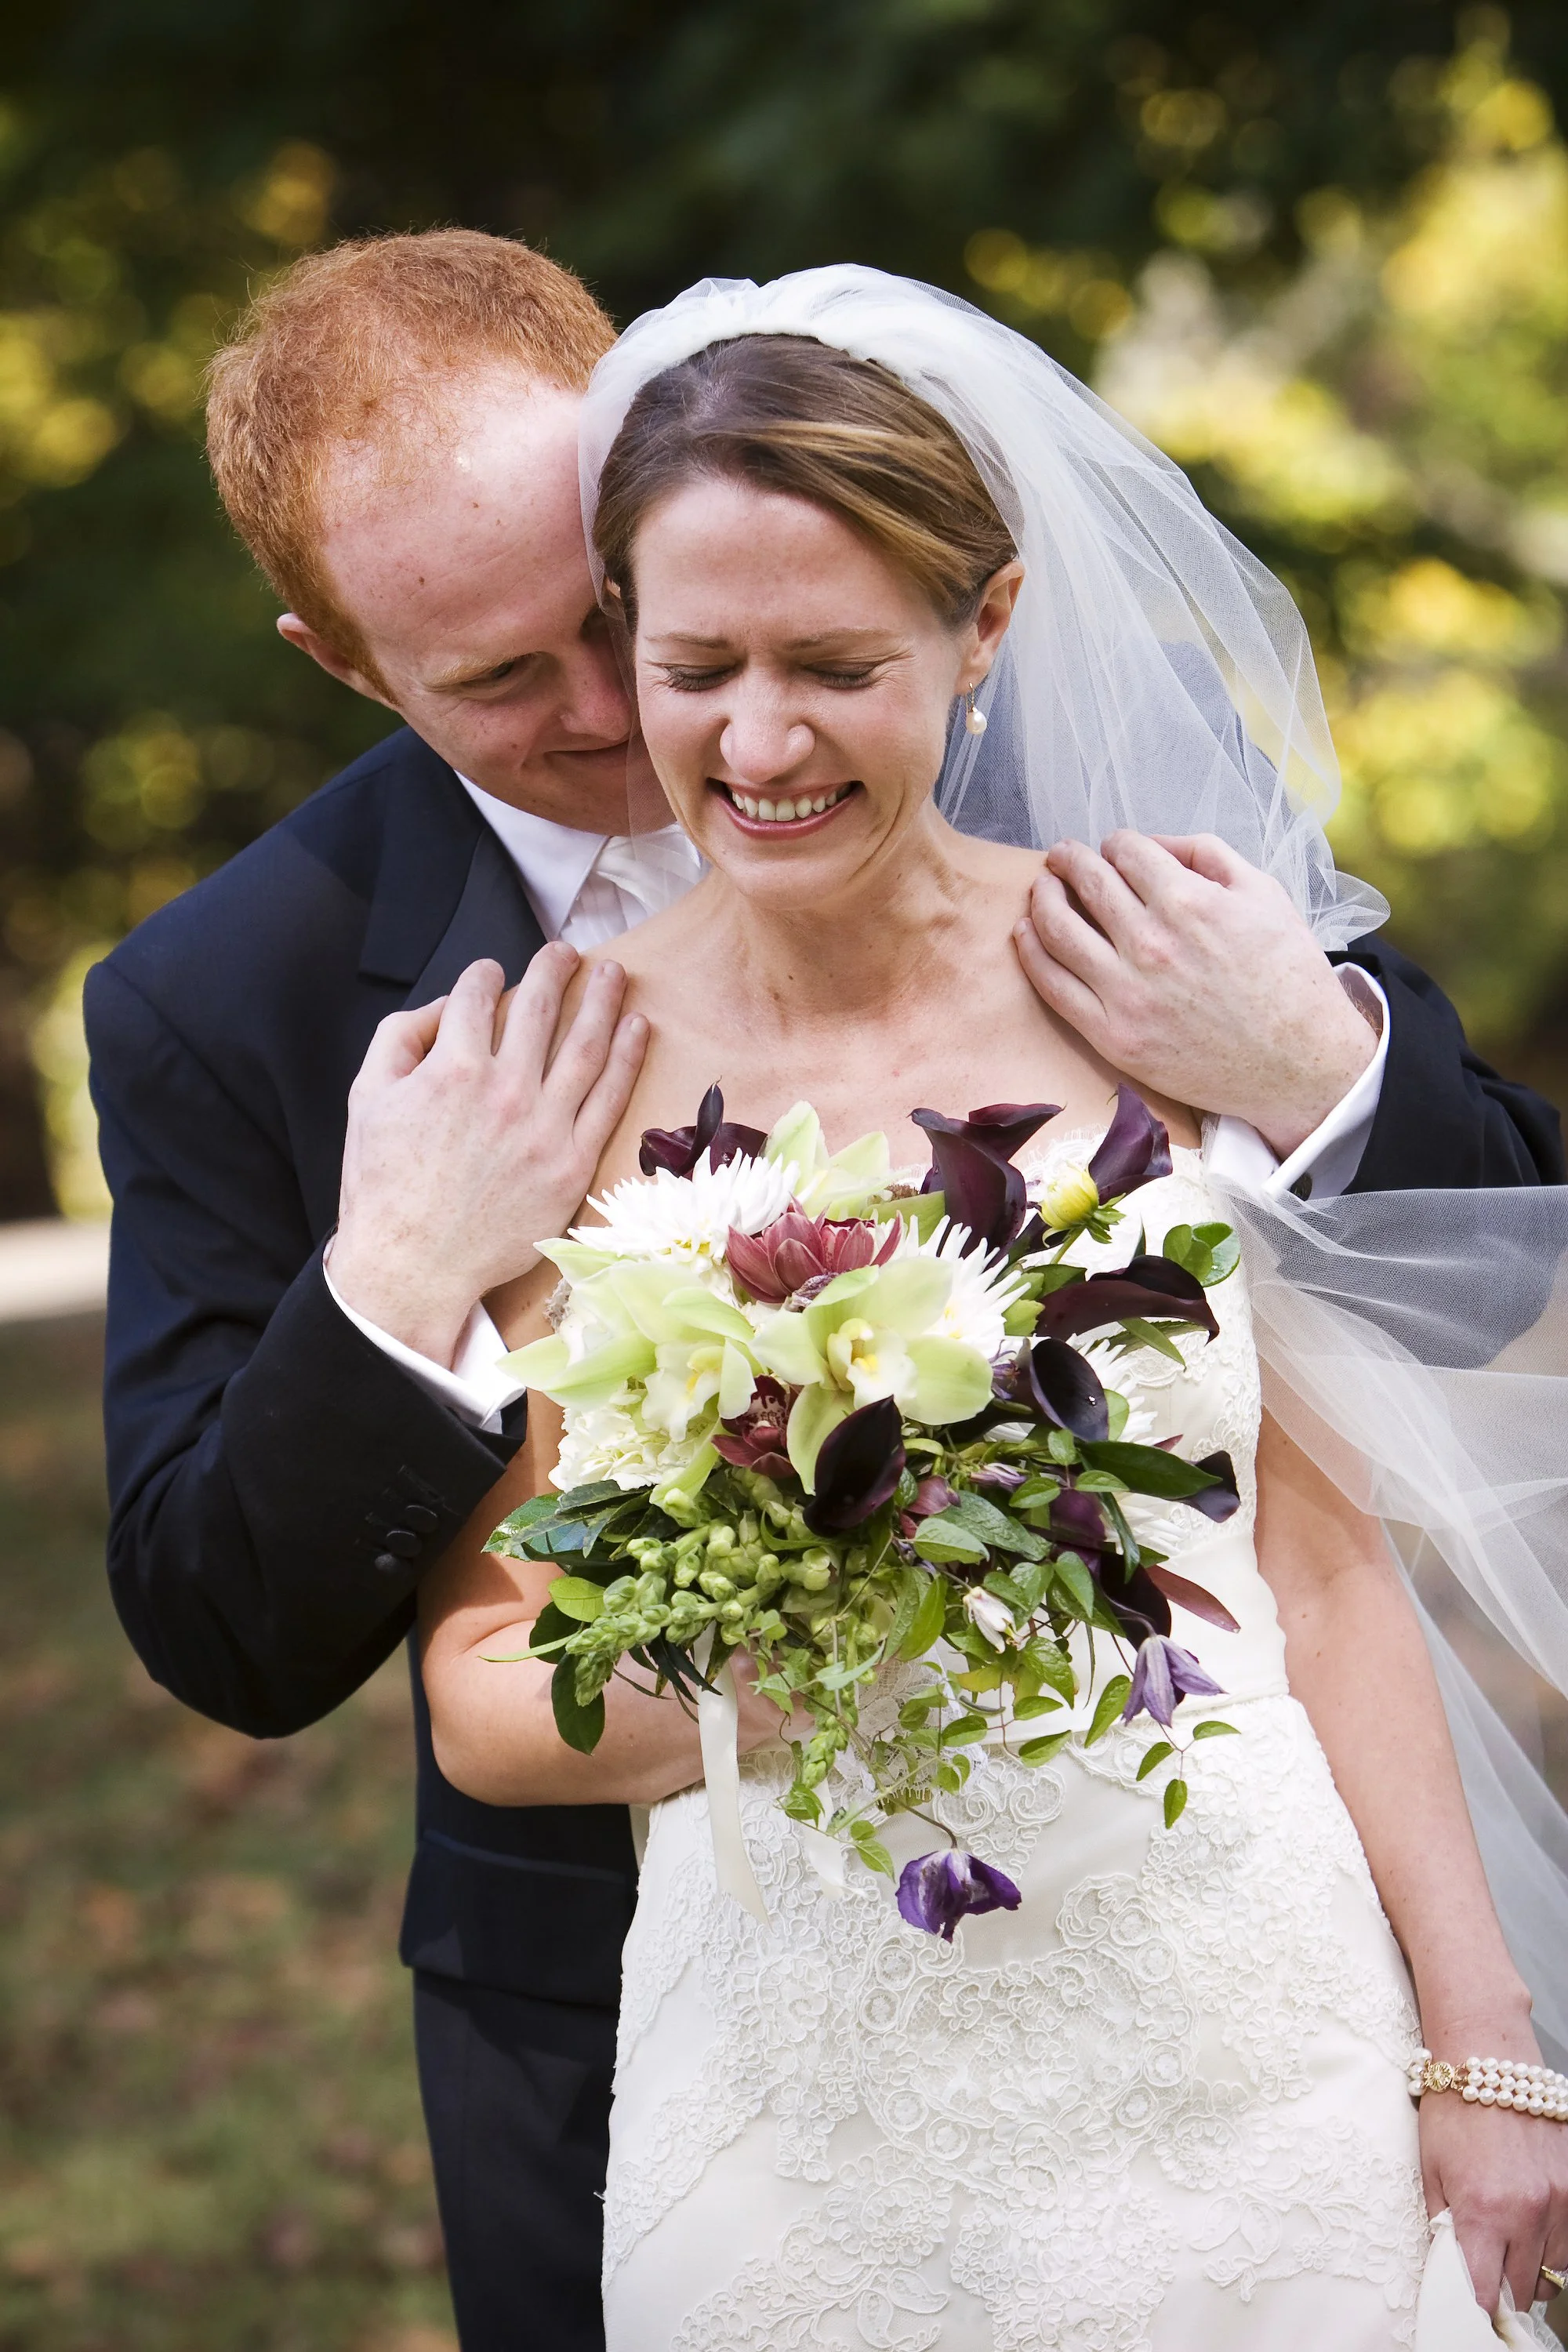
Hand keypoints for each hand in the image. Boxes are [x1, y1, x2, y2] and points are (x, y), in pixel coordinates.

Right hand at [331, 947, 647, 1367]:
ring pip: (585, 1045)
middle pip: (539, 1008)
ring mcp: (544, 1127)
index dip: (485, 975)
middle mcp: (504, 1089)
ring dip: (603, 1001)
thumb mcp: (367, 1097)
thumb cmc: (385, 1184)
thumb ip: (400, 1037)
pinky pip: (610, 1099)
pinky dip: (627, 1057)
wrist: (414, 1264)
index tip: (494, 972)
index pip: (476, 996)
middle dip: (555, 969)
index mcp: (451, 1068)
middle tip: (567, 952)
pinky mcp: (572, 1163)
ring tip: (614, 974)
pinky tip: (637, 1028)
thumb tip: (445, 1007)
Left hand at [1015, 831, 1377, 1156]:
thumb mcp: (1264, 894)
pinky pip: (1053, 986)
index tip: (1116, 851)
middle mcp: (1151, 943)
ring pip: (1057, 929)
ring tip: (1042, 888)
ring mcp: (1127, 993)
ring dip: (1043, 898)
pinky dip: (1031, 951)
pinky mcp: (1113, 1036)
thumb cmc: (1288, 977)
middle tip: (1062, 857)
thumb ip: (1207, 855)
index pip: (1127, 851)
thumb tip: (1153, 845)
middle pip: (1087, 882)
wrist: (1299, 1063)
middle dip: (1069, 860)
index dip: (1118, 844)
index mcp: (1189, 902)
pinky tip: (1025, 933)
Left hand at [1420, 2073, 1567, 2314]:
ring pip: (1552, 2272)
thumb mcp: (1431, 2171)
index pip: (1485, 2294)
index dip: (1476, 2309)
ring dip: (1530, 2268)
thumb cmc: (1454, 2110)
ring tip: (1508, 2241)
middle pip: (1522, 2290)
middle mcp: (1528, 2212)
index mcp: (1483, 2212)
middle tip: (1485, 2271)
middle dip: (1502, 2289)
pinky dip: (1553, 2245)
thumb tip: (1450, 2270)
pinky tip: (1531, 2223)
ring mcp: (1560, 2202)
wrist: (1488, 2057)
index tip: (1468, 2310)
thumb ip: (1442, 2227)